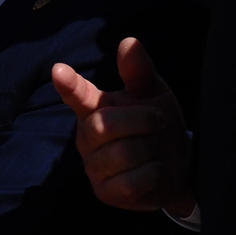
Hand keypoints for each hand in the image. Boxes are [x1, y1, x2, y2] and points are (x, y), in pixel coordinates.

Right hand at [53, 39, 195, 215]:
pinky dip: (153, 174)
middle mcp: (87, 137)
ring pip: (122, 154)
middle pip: (105, 125)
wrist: (177, 168)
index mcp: (95, 109)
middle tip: (158, 123)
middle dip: (143, 122)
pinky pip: (131, 181)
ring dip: (151, 150)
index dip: (69, 84)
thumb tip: (129, 42)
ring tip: (154, 150)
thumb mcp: (153, 96)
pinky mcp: (106, 192)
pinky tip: (154, 171)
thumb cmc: (157, 127)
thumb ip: (139, 72)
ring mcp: (94, 167)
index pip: (77, 95)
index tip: (59, 70)